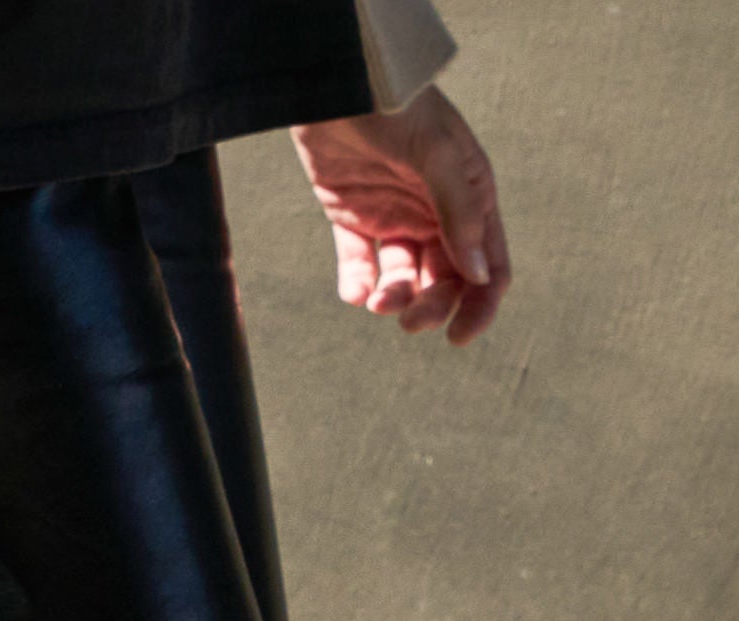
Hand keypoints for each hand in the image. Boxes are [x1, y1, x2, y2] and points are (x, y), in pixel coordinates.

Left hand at [292, 89, 510, 344]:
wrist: (334, 82)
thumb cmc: (395, 104)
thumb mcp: (435, 153)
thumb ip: (457, 212)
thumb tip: (479, 276)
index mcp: (470, 195)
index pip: (488, 263)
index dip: (479, 304)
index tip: (459, 337)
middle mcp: (436, 211)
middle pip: (445, 279)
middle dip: (430, 305)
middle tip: (407, 318)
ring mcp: (396, 216)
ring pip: (403, 277)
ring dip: (394, 297)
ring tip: (377, 300)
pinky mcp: (354, 218)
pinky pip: (360, 264)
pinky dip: (357, 284)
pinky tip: (354, 290)